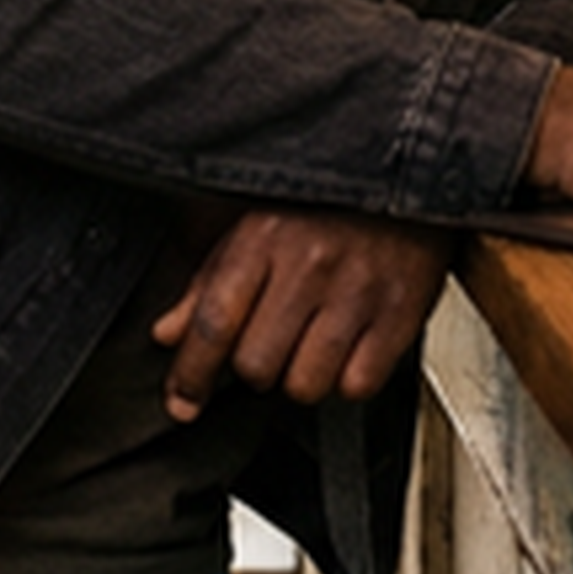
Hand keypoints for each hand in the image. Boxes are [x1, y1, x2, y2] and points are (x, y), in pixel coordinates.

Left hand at [150, 207, 457, 422]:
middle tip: (270, 342)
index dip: (190, 373)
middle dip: (255, 367)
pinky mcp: (401, 313)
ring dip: (301, 377)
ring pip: (305, 385)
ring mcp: (357, 290)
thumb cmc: (325, 201)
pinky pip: (358, 386)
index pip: (214, 322)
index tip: (182, 402)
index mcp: (262, 237)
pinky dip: (348, 379)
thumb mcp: (253, 223)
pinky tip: (347, 347)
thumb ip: (206, 281)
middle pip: (256, 365)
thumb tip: (167, 334)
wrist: (405, 171)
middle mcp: (308, 264)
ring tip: (310, 343)